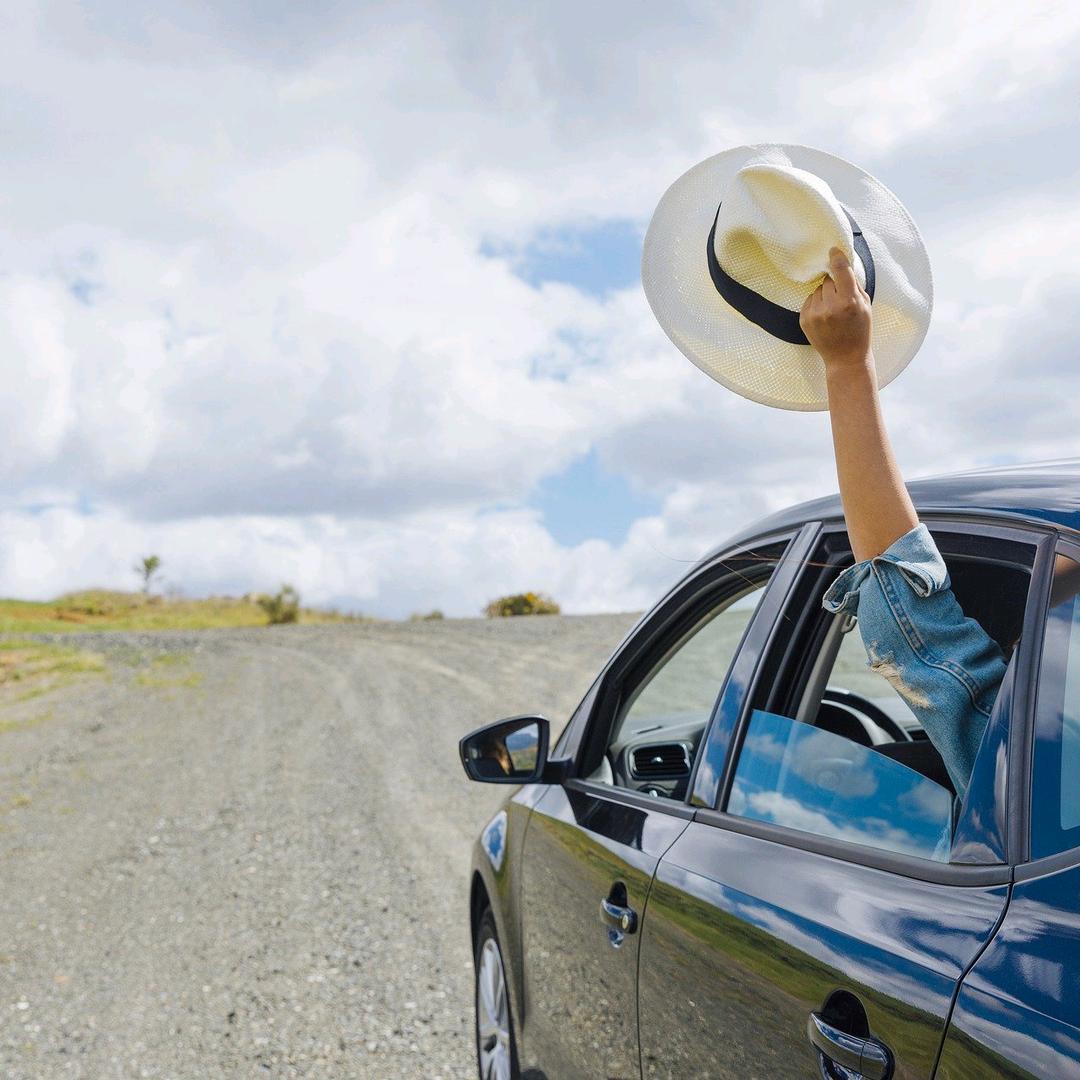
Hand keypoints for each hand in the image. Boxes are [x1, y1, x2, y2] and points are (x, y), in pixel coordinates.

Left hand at [799, 247, 872, 370]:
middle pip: (828, 280)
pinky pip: (809, 300)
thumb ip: (854, 285)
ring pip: (817, 290)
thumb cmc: (859, 330)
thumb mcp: (865, 306)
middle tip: (841, 298)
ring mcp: (815, 314)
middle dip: (834, 285)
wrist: (845, 358)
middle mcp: (830, 307)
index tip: (833, 250)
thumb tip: (843, 264)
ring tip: (833, 310)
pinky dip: (816, 304)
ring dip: (824, 295)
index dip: (837, 258)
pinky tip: (824, 316)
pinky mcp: (804, 320)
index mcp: (849, 301)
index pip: (840, 271)